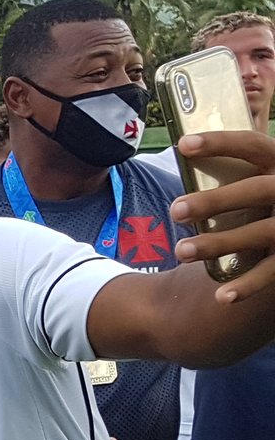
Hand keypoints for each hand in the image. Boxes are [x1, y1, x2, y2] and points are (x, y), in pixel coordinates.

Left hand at [172, 130, 274, 300]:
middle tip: (175, 210)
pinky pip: (273, 271)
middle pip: (256, 191)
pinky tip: (222, 296)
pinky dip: (249, 285)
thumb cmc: (270, 200)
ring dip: (220, 243)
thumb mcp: (263, 177)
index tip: (182, 145)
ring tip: (182, 251)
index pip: (254, 145)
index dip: (220, 142)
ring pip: (262, 233)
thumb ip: (238, 171)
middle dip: (216, 200)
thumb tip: (182, 154)